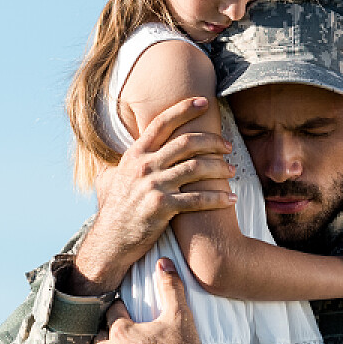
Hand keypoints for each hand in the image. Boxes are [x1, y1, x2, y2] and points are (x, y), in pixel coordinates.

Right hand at [64, 98, 235, 294]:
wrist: (110, 241)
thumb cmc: (115, 211)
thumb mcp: (112, 178)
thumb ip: (126, 163)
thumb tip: (130, 150)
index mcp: (135, 155)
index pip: (162, 123)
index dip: (185, 109)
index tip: (205, 102)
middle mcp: (144, 166)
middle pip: (186, 142)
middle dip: (212, 141)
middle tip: (227, 146)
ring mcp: (153, 186)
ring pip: (196, 167)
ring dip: (219, 168)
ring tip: (232, 171)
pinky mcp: (162, 208)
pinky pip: (198, 199)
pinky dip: (217, 198)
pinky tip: (231, 199)